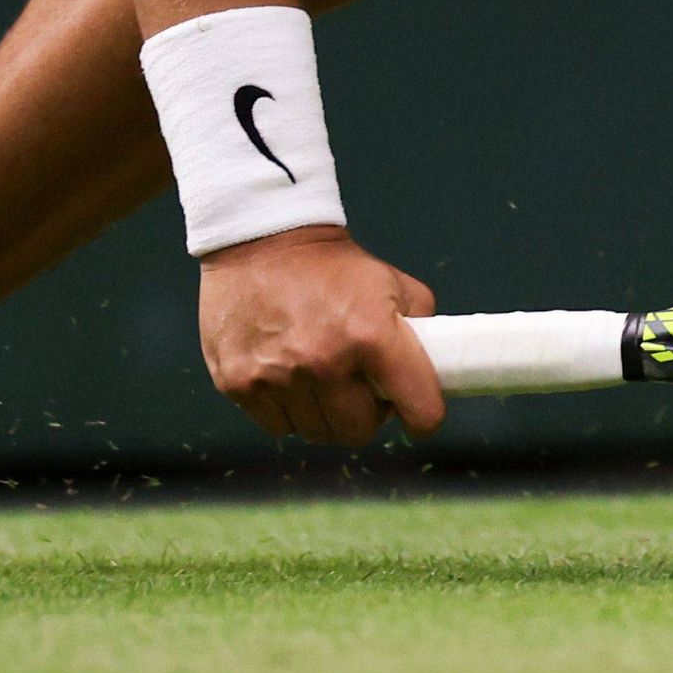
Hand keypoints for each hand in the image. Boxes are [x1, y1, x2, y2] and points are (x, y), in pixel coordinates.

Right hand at [197, 225, 442, 444]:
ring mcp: (278, 378)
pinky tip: (288, 376)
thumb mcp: (392, 283)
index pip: (419, 409)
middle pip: (359, 431)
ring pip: (317, 432)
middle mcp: (324, 363)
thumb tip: (433, 368)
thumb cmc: (331, 265)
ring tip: (321, 377)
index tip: (419, 415)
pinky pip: (277, 424)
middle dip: (366, 414)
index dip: (424, 416)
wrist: (262, 241)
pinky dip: (288, 409)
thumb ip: (420, 327)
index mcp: (372, 336)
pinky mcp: (239, 384)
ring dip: (324, 413)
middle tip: (360, 387)